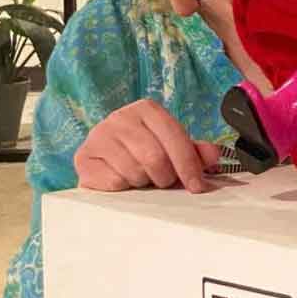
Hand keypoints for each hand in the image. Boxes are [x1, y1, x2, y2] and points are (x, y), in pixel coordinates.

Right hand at [73, 98, 219, 192]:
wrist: (104, 161)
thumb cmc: (143, 153)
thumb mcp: (172, 149)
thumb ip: (195, 151)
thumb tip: (213, 154)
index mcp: (147, 109)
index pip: (174, 136)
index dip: (188, 165)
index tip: (196, 186)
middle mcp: (121, 117)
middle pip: (154, 157)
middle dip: (165, 177)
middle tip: (163, 182)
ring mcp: (99, 135)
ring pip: (134, 170)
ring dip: (143, 182)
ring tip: (142, 178)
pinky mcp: (83, 157)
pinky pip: (114, 181)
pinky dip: (124, 188)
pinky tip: (123, 181)